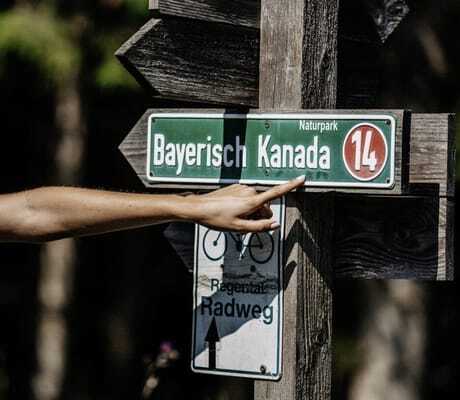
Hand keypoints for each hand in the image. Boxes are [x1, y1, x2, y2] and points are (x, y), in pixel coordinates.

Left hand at [190, 176, 305, 232]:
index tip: (302, 178)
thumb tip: (275, 225)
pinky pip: (246, 199)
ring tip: (234, 219)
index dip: (291, 186)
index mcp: (252, 201)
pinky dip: (244, 207)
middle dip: (259, 216)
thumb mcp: (239, 228)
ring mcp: (242, 188)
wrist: (198, 207)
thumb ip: (259, 227)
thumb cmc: (216, 218)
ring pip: (255, 203)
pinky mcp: (235, 188)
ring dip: (251, 212)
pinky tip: (231, 212)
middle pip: (264, 206)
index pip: (276, 192)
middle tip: (244, 225)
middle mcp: (249, 191)